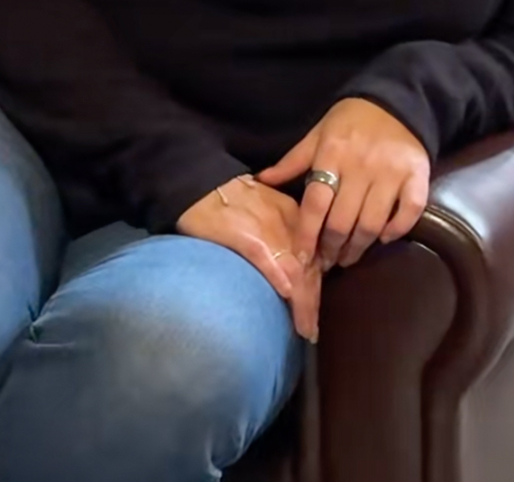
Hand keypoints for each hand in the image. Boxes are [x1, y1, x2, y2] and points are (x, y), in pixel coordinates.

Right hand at [177, 175, 320, 341]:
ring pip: (293, 270)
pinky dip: (277, 275)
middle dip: (311, 306)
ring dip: (302, 302)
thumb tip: (292, 271)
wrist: (198, 180)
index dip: (315, 293)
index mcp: (295, 221)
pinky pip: (264, 257)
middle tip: (311, 333)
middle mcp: (288, 227)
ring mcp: (267, 232)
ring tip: (304, 328)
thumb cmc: (227, 199)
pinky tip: (285, 293)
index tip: (313, 319)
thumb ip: (281, 236)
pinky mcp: (244, 235)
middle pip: (308, 272)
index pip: (313, 263)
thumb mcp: (265, 213)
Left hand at [260, 98, 430, 270]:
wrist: (395, 103)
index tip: (302, 257)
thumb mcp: (316, 136)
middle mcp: (361, 166)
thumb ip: (291, 162)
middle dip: (332, 247)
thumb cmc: (349, 122)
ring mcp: (391, 172)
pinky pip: (409, 211)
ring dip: (359, 246)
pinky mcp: (417, 176)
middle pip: (343, 220)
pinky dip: (396, 229)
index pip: (315, 204)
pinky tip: (384, 238)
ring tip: (349, 258)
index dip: (307, 234)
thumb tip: (260, 180)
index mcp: (331, 156)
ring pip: (373, 222)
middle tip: (326, 263)